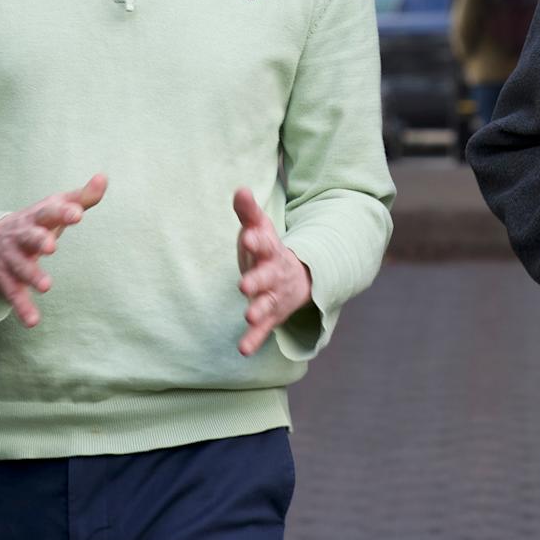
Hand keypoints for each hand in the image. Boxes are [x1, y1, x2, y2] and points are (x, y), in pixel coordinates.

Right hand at [0, 174, 106, 327]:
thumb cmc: (32, 223)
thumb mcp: (52, 208)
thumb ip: (80, 197)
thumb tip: (103, 177)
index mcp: (36, 217)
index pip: (49, 212)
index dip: (63, 212)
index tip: (77, 213)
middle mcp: (21, 237)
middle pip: (29, 236)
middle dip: (39, 240)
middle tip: (52, 246)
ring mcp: (12, 259)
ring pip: (20, 267)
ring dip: (32, 275)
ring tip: (46, 286)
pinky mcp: (6, 280)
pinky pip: (13, 295)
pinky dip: (22, 308)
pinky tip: (33, 321)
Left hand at [234, 189, 312, 356]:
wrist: (299, 278)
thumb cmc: (270, 251)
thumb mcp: (262, 230)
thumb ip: (249, 213)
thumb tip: (240, 190)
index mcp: (270, 252)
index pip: (264, 244)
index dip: (256, 241)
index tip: (248, 237)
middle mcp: (274, 274)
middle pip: (266, 277)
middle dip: (257, 280)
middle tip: (244, 285)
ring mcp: (274, 296)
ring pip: (267, 304)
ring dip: (258, 311)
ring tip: (248, 316)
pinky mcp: (271, 316)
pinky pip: (263, 329)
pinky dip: (254, 340)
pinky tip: (243, 350)